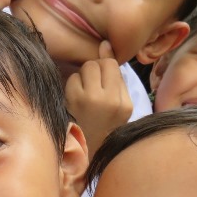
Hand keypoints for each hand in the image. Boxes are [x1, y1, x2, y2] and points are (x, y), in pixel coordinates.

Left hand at [65, 41, 132, 159]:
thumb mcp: (118, 106)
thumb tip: (105, 44)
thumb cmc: (103, 127)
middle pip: (98, 64)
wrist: (85, 153)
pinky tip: (75, 100)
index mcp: (124, 103)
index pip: (113, 65)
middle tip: (92, 88)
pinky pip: (72, 79)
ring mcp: (91, 101)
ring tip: (85, 95)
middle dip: (94, 71)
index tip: (101, 78)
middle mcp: (110, 101)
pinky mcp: (73, 102)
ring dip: (83, 77)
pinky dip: (72, 86)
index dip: (105, 67)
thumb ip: (114, 77)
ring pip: (85, 68)